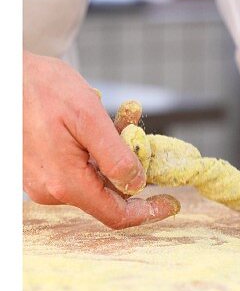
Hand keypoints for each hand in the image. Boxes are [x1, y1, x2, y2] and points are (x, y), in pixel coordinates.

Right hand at [23, 52, 178, 227]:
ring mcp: (42, 181)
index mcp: (65, 183)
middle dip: (130, 166)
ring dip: (112, 153)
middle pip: (106, 192)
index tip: (172, 202)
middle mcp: (51, 190)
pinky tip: (95, 119)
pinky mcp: (38, 168)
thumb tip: (137, 185)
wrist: (5, 76)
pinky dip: (93, 149)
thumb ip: (114, 156)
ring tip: (121, 115)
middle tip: (140, 129)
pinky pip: (76, 166)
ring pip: (92, 177)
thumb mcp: (88, 116)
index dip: (148, 211)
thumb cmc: (42, 88)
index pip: (116, 215)